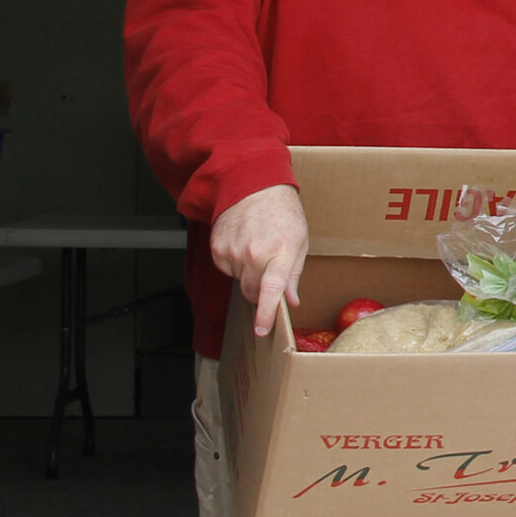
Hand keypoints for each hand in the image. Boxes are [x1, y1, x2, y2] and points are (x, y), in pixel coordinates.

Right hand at [210, 184, 307, 336]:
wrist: (253, 186)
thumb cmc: (282, 213)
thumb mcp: (299, 242)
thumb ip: (293, 274)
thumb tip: (290, 300)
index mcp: (279, 252)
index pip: (271, 290)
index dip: (266, 313)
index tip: (262, 330)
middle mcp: (253, 253)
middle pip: (252, 292)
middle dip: (261, 292)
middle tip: (268, 273)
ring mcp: (232, 251)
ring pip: (239, 281)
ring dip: (248, 274)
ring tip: (257, 248)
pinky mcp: (216, 248)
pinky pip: (226, 269)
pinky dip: (235, 264)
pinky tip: (243, 245)